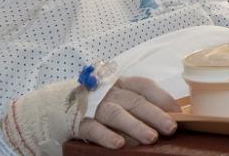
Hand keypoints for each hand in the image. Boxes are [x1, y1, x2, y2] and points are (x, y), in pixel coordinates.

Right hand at [0, 77, 177, 154]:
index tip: (178, 111)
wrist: (50, 108)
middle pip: (134, 100)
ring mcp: (92, 106)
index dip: (162, 97)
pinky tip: (118, 145)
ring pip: (116, 113)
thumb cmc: (93, 106)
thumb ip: (134, 105)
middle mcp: (107, 92)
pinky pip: (93, 128)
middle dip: (154, 113)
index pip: (144, 85)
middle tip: (171, 128)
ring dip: (134, 126)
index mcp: (119, 84)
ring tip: (150, 138)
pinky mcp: (77, 122)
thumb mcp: (114, 100)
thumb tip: (167, 117)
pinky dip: (106, 136)